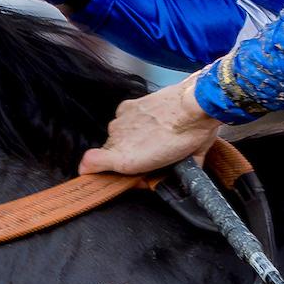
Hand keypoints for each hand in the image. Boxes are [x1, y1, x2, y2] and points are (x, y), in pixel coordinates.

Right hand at [80, 78, 222, 175]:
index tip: (115, 175)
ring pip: (117, 136)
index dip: (97, 171)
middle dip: (126, 157)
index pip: (89, 164)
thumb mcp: (183, 165)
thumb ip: (170, 176)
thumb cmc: (190, 136)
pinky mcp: (127, 106)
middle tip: (147, 157)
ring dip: (130, 140)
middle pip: (110, 153)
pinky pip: (123, 119)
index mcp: (124, 159)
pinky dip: (133, 123)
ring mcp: (120, 121)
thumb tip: (172, 178)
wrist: (194, 104)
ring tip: (153, 138)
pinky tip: (151, 122)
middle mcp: (116, 139)